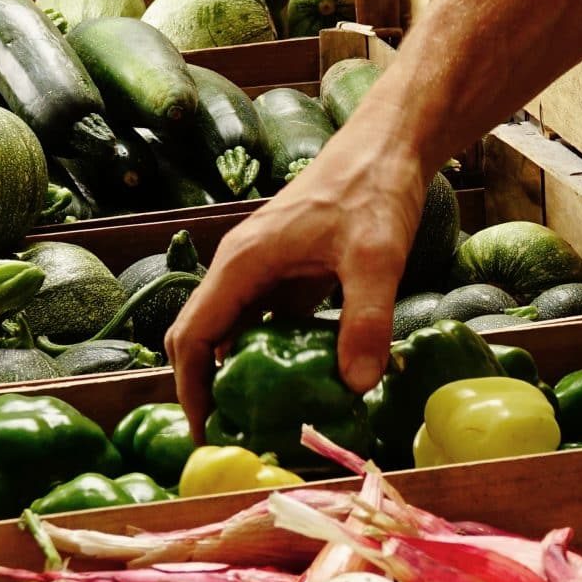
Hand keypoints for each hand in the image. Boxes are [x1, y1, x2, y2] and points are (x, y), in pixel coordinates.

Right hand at [166, 126, 429, 430]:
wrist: (390, 144)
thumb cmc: (374, 189)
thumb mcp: (376, 257)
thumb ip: (365, 320)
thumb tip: (356, 386)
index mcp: (243, 263)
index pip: (192, 336)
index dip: (191, 389)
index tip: (206, 433)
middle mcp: (243, 267)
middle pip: (204, 337)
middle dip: (209, 389)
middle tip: (235, 437)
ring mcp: (266, 269)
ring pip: (237, 332)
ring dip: (244, 375)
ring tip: (266, 422)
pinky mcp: (292, 272)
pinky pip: (272, 323)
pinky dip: (278, 355)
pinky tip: (309, 383)